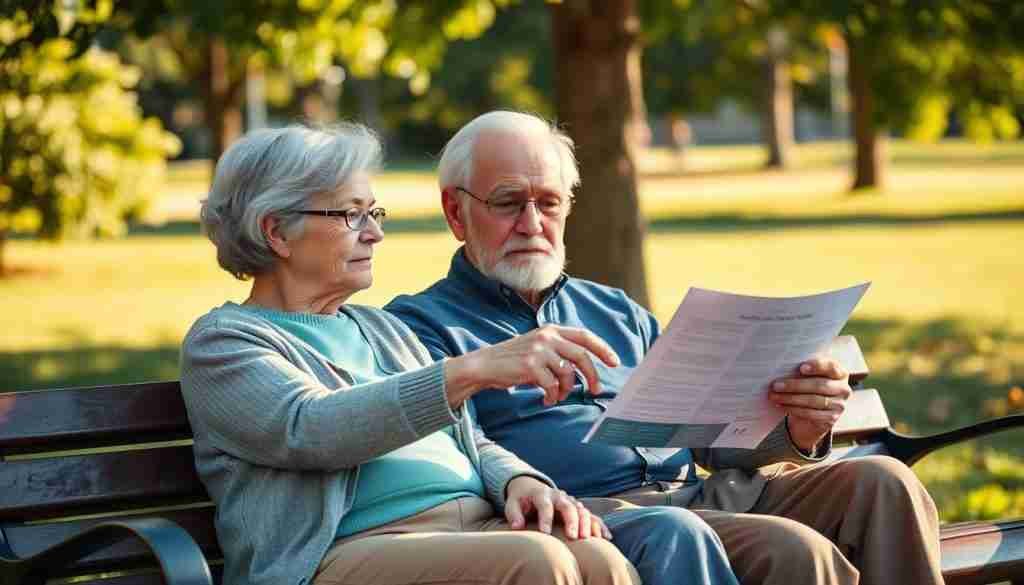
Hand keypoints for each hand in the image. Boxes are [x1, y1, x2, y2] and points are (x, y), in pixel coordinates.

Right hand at [445, 325, 619, 407]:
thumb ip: (559, 352)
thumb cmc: (514, 360)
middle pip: (581, 356)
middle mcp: (547, 336)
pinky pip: (552, 385)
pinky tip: (546, 400)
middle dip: (592, 376)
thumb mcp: (538, 348)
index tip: (615, 362)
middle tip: (595, 390)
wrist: (485, 365)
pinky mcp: (530, 365)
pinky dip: (552, 396)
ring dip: (567, 390)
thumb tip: (584, 372)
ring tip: (557, 397)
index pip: (585, 336)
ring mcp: (538, 350)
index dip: (602, 348)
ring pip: (568, 374)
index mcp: (552, 330)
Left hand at [504, 476, 611, 539]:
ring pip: (582, 510)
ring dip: (587, 523)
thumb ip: (514, 514)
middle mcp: (559, 496)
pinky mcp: (578, 508)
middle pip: (568, 506)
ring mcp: (570, 501)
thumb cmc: (521, 499)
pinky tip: (606, 537)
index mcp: (542, 494)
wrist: (532, 487)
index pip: (545, 505)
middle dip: (572, 520)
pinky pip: (591, 515)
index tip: (545, 533)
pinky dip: (599, 525)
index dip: (545, 519)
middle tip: (573, 537)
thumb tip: (517, 526)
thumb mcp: (512, 503)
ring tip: (589, 539)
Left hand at [768, 355, 850, 452]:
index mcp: (840, 372)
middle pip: (819, 385)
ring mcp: (839, 405)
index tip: (801, 368)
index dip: (817, 366)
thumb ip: (803, 370)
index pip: (831, 367)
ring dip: (791, 398)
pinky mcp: (832, 418)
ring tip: (774, 396)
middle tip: (775, 385)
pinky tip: (781, 405)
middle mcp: (844, 388)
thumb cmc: (809, 386)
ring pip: (814, 400)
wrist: (814, 412)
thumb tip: (781, 367)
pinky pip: (812, 414)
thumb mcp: (810, 376)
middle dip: (795, 385)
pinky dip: (794, 409)